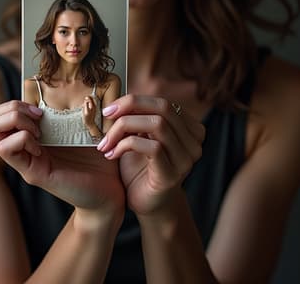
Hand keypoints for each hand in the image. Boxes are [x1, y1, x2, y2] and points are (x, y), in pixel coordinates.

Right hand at [0, 100, 123, 213]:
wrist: (109, 189)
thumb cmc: (97, 156)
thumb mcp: (79, 125)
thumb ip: (66, 107)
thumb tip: (63, 82)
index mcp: (29, 134)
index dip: (13, 103)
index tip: (41, 109)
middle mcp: (20, 147)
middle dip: (11, 109)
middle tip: (38, 119)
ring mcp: (23, 161)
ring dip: (15, 122)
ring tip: (38, 133)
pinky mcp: (31, 173)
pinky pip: (7, 149)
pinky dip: (22, 139)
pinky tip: (41, 147)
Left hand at [96, 95, 204, 215]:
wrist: (147, 205)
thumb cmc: (141, 168)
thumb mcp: (140, 136)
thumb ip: (137, 116)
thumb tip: (117, 93)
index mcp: (190, 128)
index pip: (163, 102)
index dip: (134, 100)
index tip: (109, 108)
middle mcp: (194, 142)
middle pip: (163, 108)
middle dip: (130, 107)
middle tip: (106, 115)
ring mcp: (186, 159)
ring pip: (157, 124)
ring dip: (124, 127)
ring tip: (106, 140)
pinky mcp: (172, 175)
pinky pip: (151, 148)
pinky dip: (126, 145)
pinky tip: (112, 153)